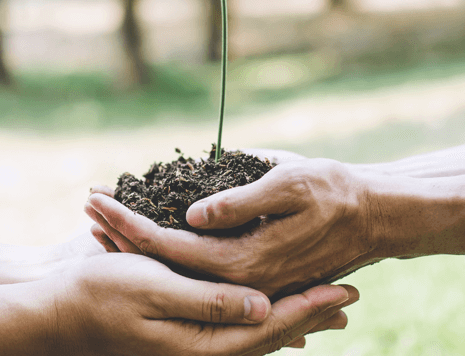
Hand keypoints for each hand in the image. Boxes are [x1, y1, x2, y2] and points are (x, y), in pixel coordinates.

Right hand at [45, 253, 358, 355]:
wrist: (53, 316)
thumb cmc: (97, 295)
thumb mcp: (152, 290)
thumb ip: (208, 301)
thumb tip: (262, 305)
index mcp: (199, 345)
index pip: (268, 327)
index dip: (309, 306)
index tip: (345, 288)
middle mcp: (200, 353)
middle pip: (270, 336)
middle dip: (311, 313)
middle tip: (350, 293)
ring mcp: (190, 348)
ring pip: (256, 335)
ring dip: (293, 317)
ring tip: (328, 307)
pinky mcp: (181, 338)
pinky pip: (234, 332)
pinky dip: (262, 320)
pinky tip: (273, 310)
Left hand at [86, 156, 378, 296]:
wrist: (377, 216)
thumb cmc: (336, 192)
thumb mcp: (289, 185)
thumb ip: (239, 204)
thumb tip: (191, 217)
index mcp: (243, 262)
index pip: (168, 246)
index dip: (129, 222)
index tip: (96, 198)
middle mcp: (238, 280)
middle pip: (164, 263)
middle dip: (121, 232)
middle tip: (86, 203)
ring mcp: (243, 280)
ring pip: (177, 267)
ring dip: (137, 240)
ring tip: (101, 215)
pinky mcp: (250, 272)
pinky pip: (197, 265)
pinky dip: (166, 247)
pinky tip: (145, 229)